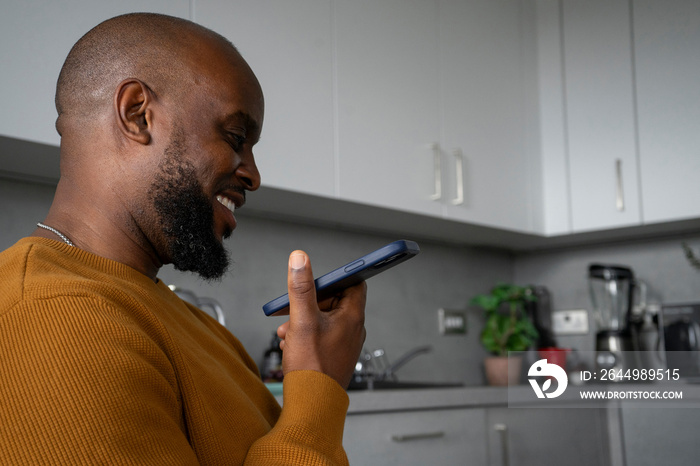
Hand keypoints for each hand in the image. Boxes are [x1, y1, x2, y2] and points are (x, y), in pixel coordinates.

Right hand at [276, 250, 366, 388]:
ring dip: (303, 320)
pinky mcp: (335, 355)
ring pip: (323, 319)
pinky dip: (305, 335)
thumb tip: (300, 259)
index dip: (334, 277)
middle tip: (291, 307)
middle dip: (309, 302)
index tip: (318, 277)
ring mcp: (345, 343)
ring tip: (287, 331)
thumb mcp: (302, 320)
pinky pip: (321, 335)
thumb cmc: (313, 367)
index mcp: (352, 316)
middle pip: (333, 301)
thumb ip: (301, 288)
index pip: (352, 282)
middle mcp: (353, 329)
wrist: (312, 405)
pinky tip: (291, 344)